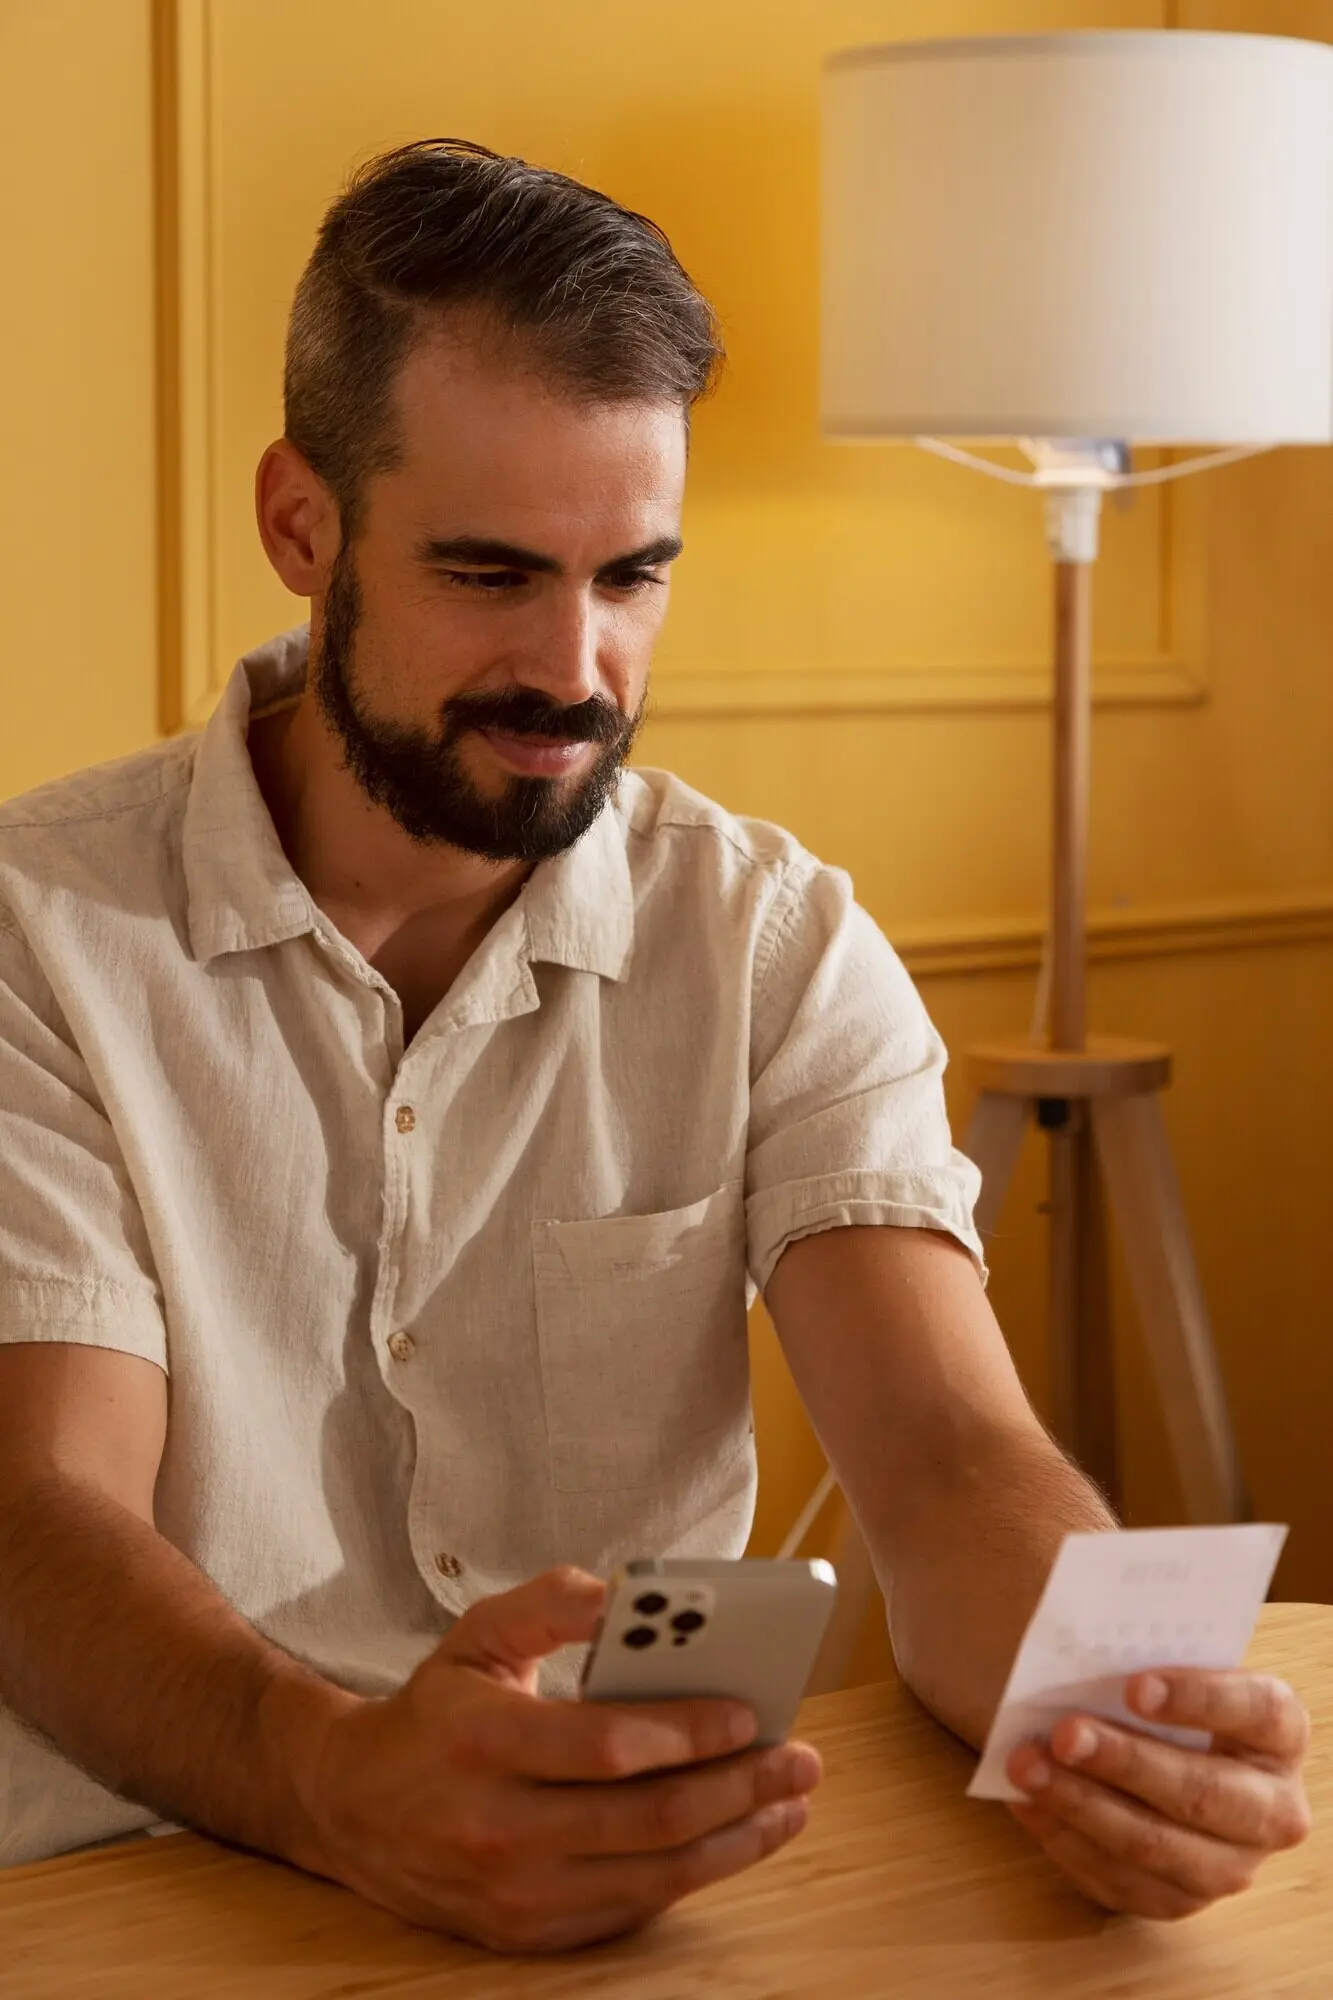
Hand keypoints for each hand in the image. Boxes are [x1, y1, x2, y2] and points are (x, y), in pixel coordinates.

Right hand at [279, 1565, 821, 1951]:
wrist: (353, 1808)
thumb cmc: (436, 1711)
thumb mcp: (478, 1635)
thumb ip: (550, 1603)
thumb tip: (625, 1591)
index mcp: (480, 1740)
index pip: (604, 1745)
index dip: (684, 1731)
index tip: (749, 1712)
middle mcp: (496, 1827)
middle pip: (646, 1818)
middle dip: (739, 1788)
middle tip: (799, 1759)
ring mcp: (513, 1893)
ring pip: (653, 1874)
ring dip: (737, 1840)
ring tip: (790, 1803)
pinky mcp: (528, 1935)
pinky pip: (633, 1908)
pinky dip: (696, 1874)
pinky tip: (737, 1839)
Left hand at [1006, 1669, 1311, 1919]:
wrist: (1179, 1760)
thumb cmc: (1171, 1700)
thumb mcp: (1175, 1669)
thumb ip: (1145, 1660)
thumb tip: (1082, 1644)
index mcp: (1279, 1734)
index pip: (1255, 1711)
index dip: (1198, 1699)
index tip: (1135, 1686)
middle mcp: (1271, 1810)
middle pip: (1202, 1793)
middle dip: (1126, 1762)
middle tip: (1064, 1733)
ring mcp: (1229, 1865)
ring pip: (1155, 1846)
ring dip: (1082, 1805)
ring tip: (1027, 1766)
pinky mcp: (1179, 1899)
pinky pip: (1120, 1880)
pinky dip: (1066, 1839)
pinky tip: (1028, 1802)